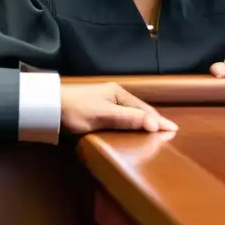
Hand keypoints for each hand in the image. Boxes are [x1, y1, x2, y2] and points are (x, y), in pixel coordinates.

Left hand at [60, 83, 177, 134]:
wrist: (50, 107)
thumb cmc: (77, 110)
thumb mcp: (104, 115)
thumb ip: (128, 119)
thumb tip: (154, 124)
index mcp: (118, 93)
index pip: (144, 109)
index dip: (159, 120)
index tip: (173, 130)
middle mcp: (115, 95)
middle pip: (140, 109)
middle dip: (154, 119)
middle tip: (169, 131)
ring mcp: (106, 102)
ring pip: (131, 113)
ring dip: (144, 122)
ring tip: (156, 131)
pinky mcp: (98, 110)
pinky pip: (122, 116)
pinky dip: (133, 123)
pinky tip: (135, 129)